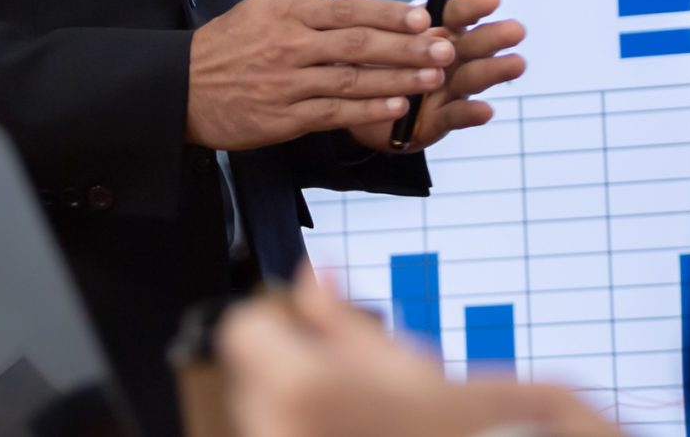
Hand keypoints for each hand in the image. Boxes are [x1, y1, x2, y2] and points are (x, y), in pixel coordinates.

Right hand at [187, 0, 455, 152]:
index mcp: (290, 12)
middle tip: (445, 49)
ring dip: (395, 80)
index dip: (388, 13)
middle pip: (356, 45)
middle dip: (405, 48)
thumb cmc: (235, 38)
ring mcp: (287, 84)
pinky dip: (366, 111)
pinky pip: (332, 113)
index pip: (347, 9)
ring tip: (433, 79)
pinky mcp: (284, 118)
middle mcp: (290, 46)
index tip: (423, 16)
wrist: (184, 86)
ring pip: (350, 81)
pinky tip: (396, 107)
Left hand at [220, 269, 620, 436]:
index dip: (276, 321)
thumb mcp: (404, 362)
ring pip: (262, 411)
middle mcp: (275, 422)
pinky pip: (277, 433)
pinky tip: (348, 431)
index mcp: (299, 382)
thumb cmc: (448, 429)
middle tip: (347, 376)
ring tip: (356, 411)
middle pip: (250, 371)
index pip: (241, 328)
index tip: (308, 330)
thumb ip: (343, 316)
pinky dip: (301, 427)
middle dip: (289, 364)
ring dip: (295, 402)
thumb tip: (317, 269)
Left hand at [344, 0, 526, 154]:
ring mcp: (444, 91)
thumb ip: (379, 8)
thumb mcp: (365, 31)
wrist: (350, 108)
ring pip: (471, 78)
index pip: (453, 14)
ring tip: (517, 63)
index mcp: (431, 32)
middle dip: (493, 37)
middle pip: (470, 45)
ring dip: (493, 70)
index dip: (471, 7)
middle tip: (516, 29)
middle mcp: (445, 59)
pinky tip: (486, 110)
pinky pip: (453, 116)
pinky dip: (469, 113)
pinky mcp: (435, 122)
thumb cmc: (363, 61)